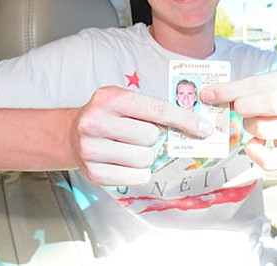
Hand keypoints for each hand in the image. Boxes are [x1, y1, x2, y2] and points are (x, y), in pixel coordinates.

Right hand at [72, 86, 212, 185]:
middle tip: (142, 136)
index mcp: (109, 98)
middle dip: (154, 138)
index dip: (185, 120)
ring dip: (147, 156)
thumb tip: (194, 125)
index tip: (204, 129)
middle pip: (151, 137)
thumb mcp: (125, 101)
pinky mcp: (93, 172)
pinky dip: (139, 172)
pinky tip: (126, 162)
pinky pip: (136, 177)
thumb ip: (154, 110)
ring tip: (131, 148)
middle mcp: (96, 122)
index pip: (157, 110)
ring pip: (145, 158)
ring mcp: (91, 148)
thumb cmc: (109, 116)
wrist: (71, 134)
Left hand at [200, 66, 276, 169]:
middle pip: (272, 102)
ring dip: (250, 127)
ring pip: (264, 129)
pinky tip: (255, 143)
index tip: (209, 94)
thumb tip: (209, 95)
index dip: (230, 90)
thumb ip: (242, 90)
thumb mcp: (267, 87)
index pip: (259, 82)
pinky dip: (254, 151)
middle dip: (246, 106)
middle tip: (238, 109)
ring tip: (255, 123)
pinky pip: (269, 159)